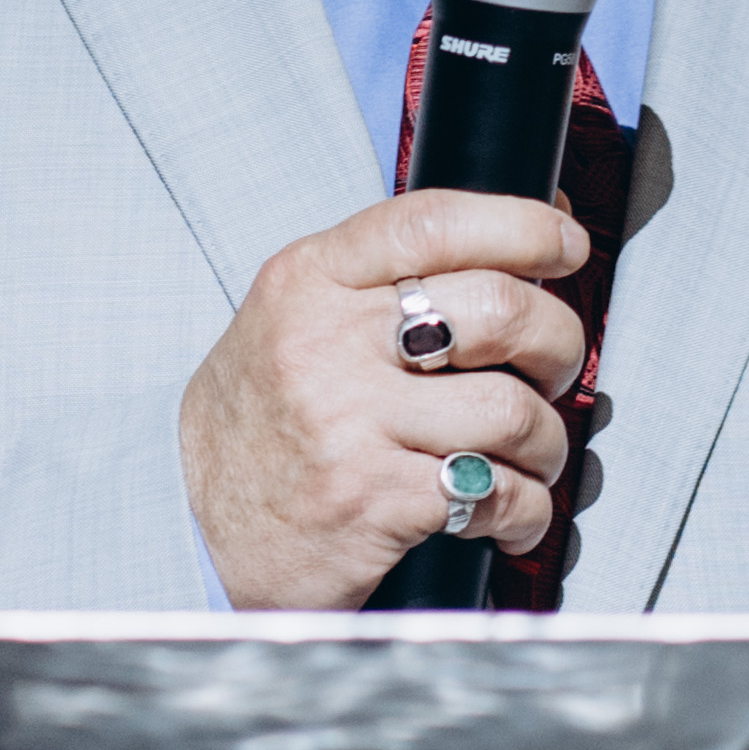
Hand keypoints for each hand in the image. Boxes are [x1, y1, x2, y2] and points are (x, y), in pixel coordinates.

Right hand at [180, 190, 592, 606]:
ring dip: (546, 441)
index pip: (432, 221)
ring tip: (530, 457)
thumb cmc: (261, 424)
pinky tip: (508, 516)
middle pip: (499, 309)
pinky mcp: (373, 501)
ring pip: (513, 409)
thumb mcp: (293, 322)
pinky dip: (526, 510)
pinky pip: (496, 493)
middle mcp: (323, 344)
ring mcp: (347, 424)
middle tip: (553, 369)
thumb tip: (524, 238)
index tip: (564, 246)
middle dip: (558, 342)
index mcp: (307, 282)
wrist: (184, 528)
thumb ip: (381, 282)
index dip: (523, 226)